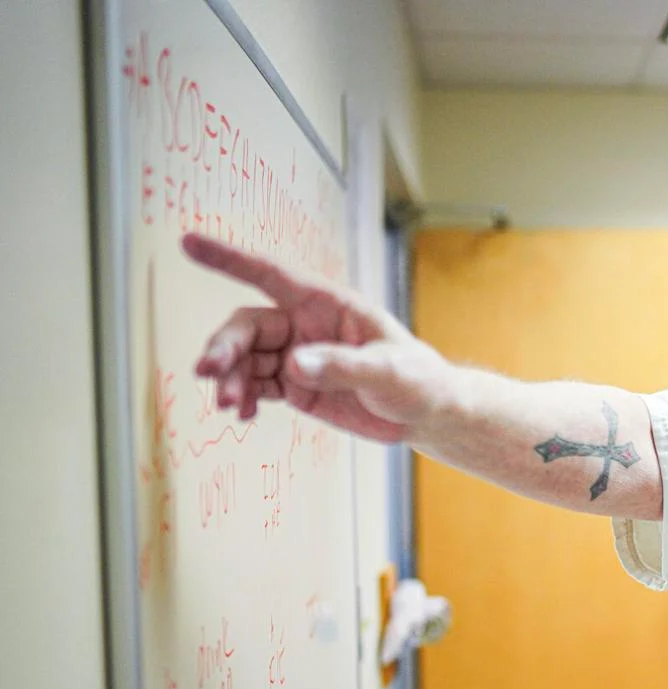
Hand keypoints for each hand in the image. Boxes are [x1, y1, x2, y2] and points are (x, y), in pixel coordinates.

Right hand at [183, 233, 452, 442]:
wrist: (426, 414)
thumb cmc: (418, 380)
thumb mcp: (389, 371)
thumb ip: (345, 367)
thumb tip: (294, 364)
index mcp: (328, 305)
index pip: (271, 275)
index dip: (230, 259)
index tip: (189, 243)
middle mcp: (306, 326)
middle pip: (248, 326)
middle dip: (225, 346)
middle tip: (210, 372)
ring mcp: (298, 357)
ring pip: (246, 359)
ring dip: (230, 378)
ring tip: (229, 405)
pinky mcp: (297, 387)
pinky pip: (257, 386)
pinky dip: (244, 397)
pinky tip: (243, 413)